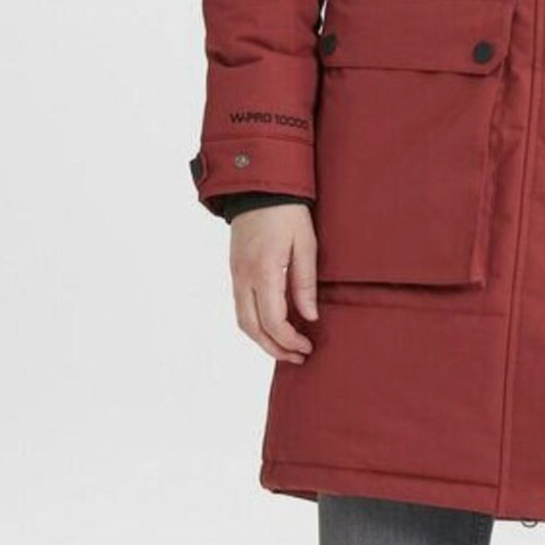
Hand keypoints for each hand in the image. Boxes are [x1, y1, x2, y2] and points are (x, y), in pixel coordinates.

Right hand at [230, 203, 318, 361]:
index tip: (307, 347)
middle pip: (252, 328)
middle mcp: (244, 277)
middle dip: (274, 348)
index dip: (289, 340)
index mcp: (263, 271)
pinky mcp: (235, 271)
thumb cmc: (287, 212)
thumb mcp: (306, 244)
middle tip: (298, 356)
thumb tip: (309, 316)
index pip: (272, 320)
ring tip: (286, 347)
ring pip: (242, 321)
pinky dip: (255, 324)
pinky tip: (273, 326)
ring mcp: (236, 275)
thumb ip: (305, 283)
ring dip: (262, 340)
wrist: (257, 188)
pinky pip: (240, 307)